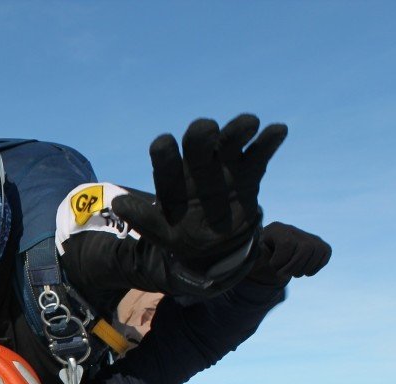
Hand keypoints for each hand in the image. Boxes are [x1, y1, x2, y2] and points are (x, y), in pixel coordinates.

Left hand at [111, 115, 287, 289]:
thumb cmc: (182, 235)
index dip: (164, 151)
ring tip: (249, 123)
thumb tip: (117, 205)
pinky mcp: (249, 172)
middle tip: (207, 130)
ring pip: (231, 141)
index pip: (164, 158)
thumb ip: (144, 221)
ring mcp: (224, 166)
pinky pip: (260, 153)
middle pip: (198, 142)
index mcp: (172, 177)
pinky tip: (278, 131)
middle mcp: (196, 165)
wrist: (215, 248)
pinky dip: (269, 141)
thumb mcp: (163, 234)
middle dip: (202, 134)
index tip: (165, 144)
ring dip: (238, 129)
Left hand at [248, 222, 331, 285]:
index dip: (280, 261)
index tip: (273, 266)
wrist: (266, 259)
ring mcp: (306, 235)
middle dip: (295, 266)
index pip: (286, 244)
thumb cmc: (258, 260)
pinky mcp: (317, 243)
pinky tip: (305, 270)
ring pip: (318, 249)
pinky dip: (317, 265)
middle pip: (306, 247)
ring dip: (306, 268)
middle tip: (284, 274)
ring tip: (294, 272)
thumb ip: (257, 255)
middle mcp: (292, 229)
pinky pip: (326, 252)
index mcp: (275, 229)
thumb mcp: (253, 258)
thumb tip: (263, 252)